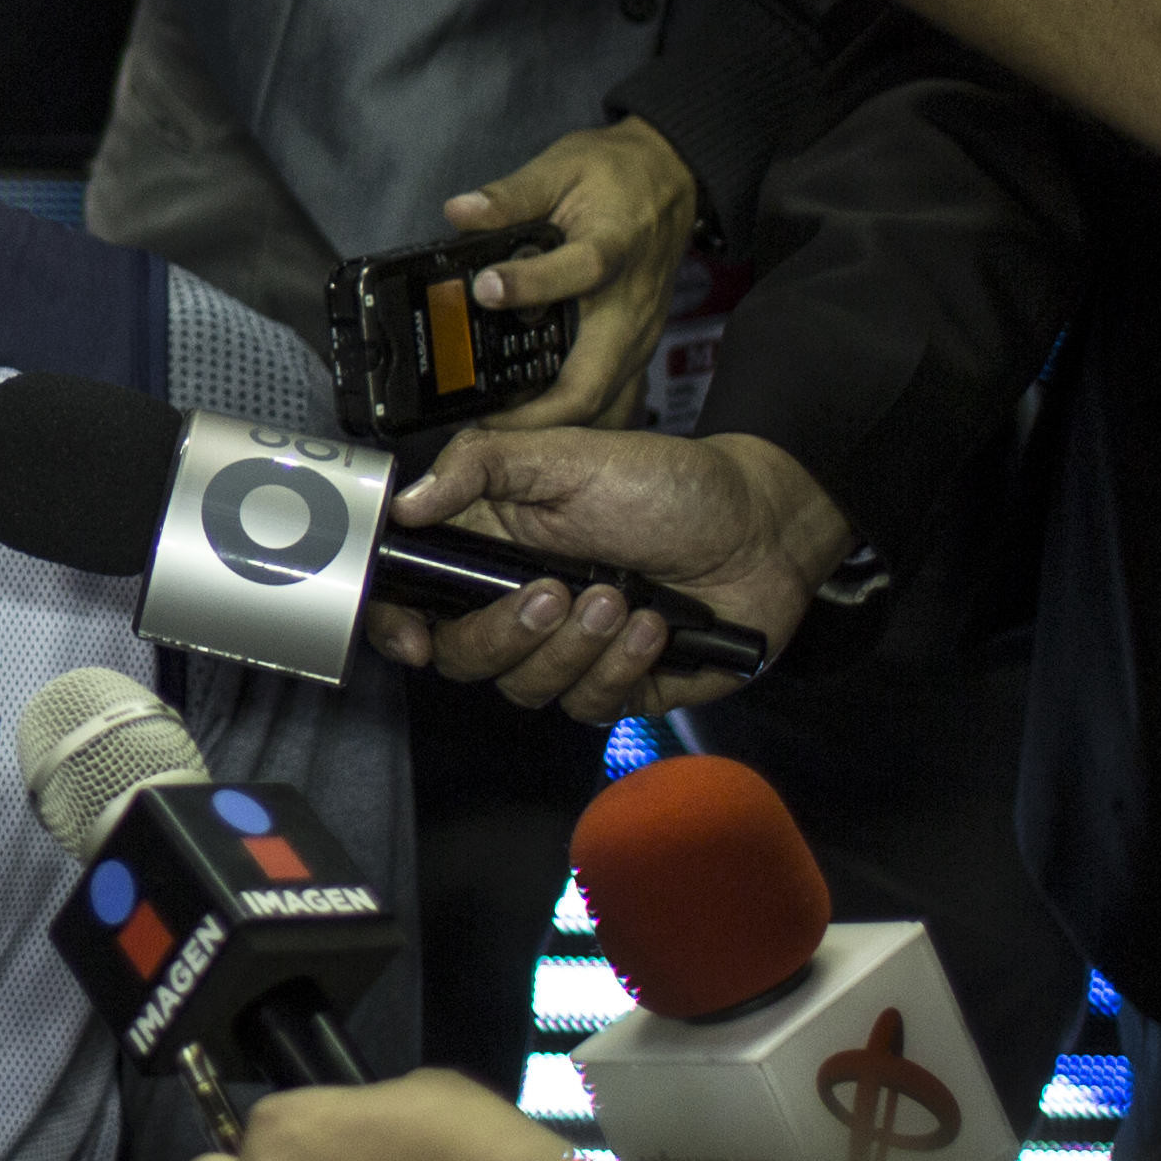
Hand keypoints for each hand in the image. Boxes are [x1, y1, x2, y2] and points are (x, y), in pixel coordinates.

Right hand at [366, 427, 848, 720]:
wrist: (762, 527)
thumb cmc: (669, 483)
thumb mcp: (570, 455)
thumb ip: (482, 465)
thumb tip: (408, 501)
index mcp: (493, 550)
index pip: (418, 600)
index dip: (398, 625)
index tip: (414, 637)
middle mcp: (521, 606)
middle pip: (464, 657)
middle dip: (503, 634)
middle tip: (553, 592)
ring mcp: (570, 651)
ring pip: (527, 688)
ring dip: (573, 648)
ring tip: (622, 597)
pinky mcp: (619, 685)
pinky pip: (591, 705)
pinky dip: (621, 667)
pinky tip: (655, 625)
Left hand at [441, 118, 698, 429]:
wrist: (673, 180)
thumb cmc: (617, 174)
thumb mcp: (562, 165)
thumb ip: (512, 195)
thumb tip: (459, 212)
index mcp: (615, 246)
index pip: (581, 271)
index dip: (531, 284)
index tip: (484, 289)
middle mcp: (632, 305)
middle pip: (593, 379)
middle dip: (536, 415)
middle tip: (478, 421)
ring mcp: (639, 336)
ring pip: (603, 404)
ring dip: (552, 429)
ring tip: (495, 435)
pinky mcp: (637, 350)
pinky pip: (612, 402)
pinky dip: (575, 424)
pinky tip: (534, 432)